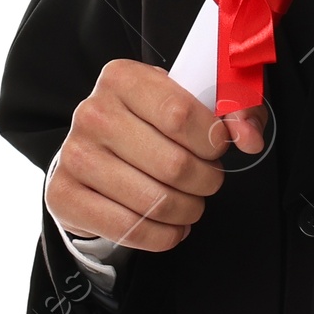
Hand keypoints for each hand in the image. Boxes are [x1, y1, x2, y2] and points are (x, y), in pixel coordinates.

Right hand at [48, 59, 267, 252]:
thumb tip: (250, 137)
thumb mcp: (195, 103)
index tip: (217, 148)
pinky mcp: (63, 194)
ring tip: (191, 204)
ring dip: (187, 211)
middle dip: (206, 181)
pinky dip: (162, 236)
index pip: (179, 114)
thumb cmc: (152, 125)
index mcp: (122, 77)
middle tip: (208, 181)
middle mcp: (92, 112)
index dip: (212, 140)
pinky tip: (170, 227)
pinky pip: (128, 229)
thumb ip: (235, 111)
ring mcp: (74, 155)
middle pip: (173, 164)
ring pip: (155, 201)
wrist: (96, 153)